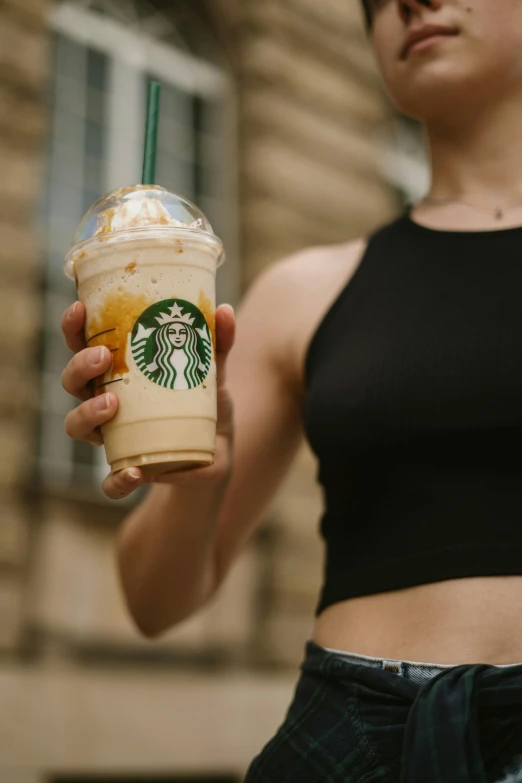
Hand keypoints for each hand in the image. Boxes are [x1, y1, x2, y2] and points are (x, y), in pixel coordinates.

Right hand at [61, 300, 235, 499]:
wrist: (217, 456)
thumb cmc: (205, 405)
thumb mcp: (213, 373)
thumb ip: (218, 344)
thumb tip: (224, 310)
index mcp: (118, 373)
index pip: (83, 345)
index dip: (73, 328)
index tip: (79, 308)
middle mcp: (106, 402)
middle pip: (73, 382)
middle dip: (79, 368)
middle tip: (102, 358)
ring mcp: (113, 438)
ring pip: (76, 426)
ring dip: (87, 413)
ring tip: (113, 405)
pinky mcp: (129, 471)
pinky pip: (111, 482)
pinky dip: (118, 479)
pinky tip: (136, 471)